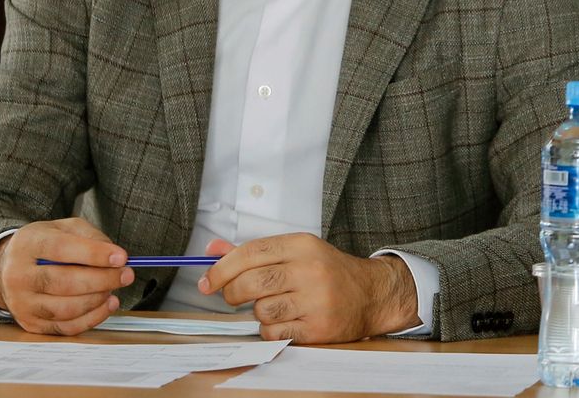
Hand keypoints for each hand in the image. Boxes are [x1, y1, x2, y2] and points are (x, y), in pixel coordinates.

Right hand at [0, 218, 132, 335]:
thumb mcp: (64, 228)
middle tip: (126, 274)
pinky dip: (92, 318)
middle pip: (64, 282)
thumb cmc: (44, 246)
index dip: (94, 254)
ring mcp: (21, 303)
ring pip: (65, 309)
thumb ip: (90, 237)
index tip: (121, 257)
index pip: (61, 249)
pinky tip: (106, 304)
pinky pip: (65, 327)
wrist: (9, 268)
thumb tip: (115, 256)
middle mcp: (18, 275)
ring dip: (98, 300)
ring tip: (114, 289)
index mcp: (27, 244)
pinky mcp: (29, 323)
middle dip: (102, 279)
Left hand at [198, 233, 418, 342]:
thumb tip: (212, 249)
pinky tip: (285, 321)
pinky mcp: (318, 328)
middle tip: (232, 296)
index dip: (222, 268)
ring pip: (261, 311)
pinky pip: (274, 333)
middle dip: (232, 293)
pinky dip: (272, 330)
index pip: (251, 253)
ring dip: (258, 313)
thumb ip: (253, 252)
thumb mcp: (296, 252)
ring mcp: (316, 300)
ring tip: (273, 307)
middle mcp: (310, 270)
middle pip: (252, 283)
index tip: (207, 281)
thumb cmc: (327, 272)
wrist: (371, 295)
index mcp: (302, 245)